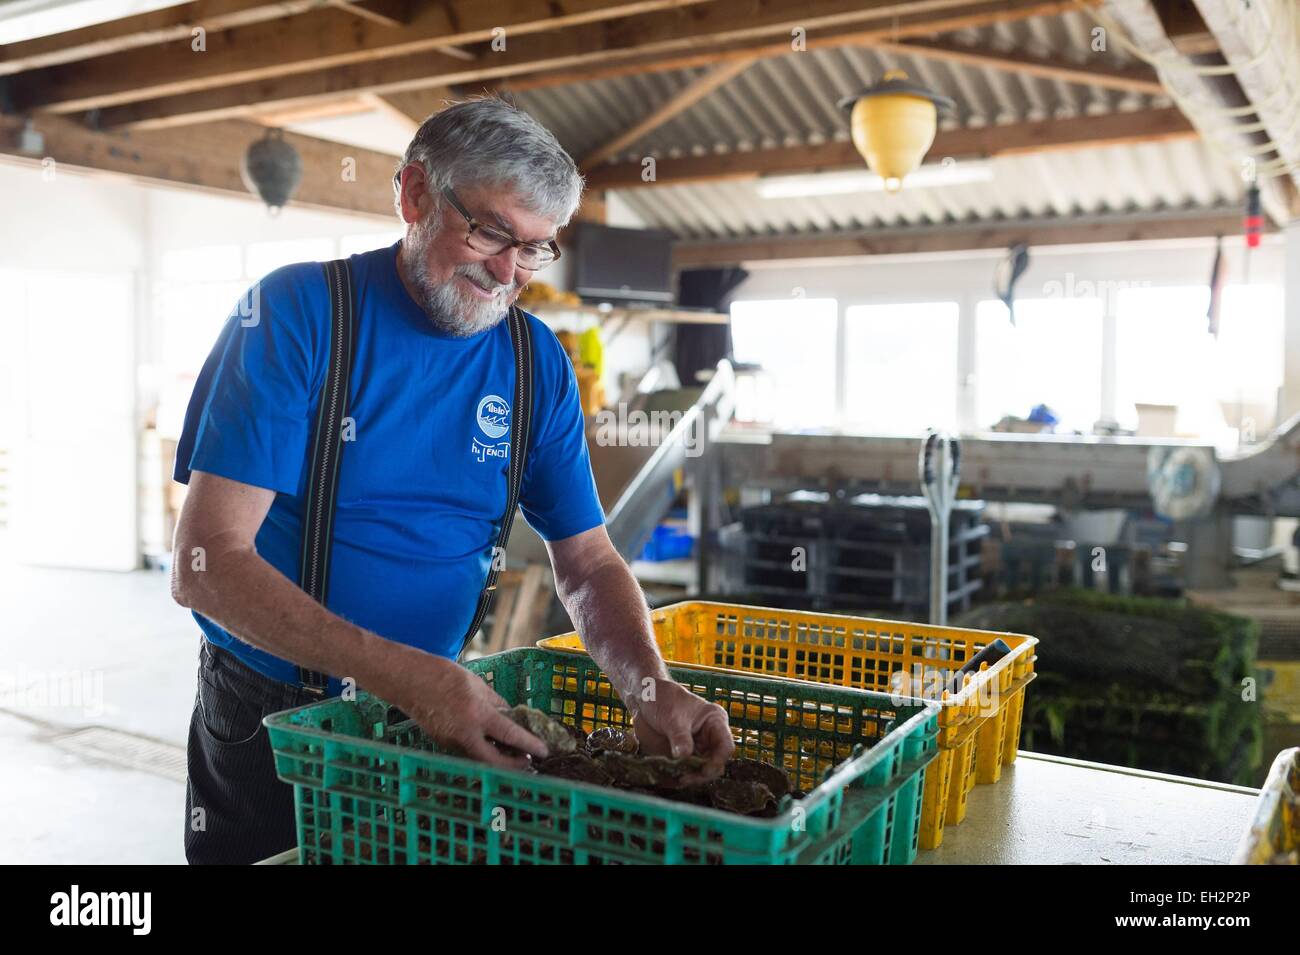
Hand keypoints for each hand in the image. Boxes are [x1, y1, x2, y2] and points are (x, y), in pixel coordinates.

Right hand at [386, 651, 548, 768]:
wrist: (408, 679)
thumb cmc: (443, 675)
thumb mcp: (477, 684)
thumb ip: (496, 703)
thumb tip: (511, 718)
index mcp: (477, 713)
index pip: (510, 735)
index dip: (530, 745)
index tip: (544, 752)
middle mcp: (465, 733)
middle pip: (495, 761)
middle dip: (514, 766)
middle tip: (528, 761)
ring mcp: (452, 741)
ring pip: (481, 759)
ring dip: (499, 759)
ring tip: (514, 753)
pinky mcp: (443, 743)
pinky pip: (469, 751)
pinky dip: (484, 751)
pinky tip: (492, 743)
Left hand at [629, 678, 734, 779]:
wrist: (645, 699)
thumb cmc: (664, 699)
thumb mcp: (672, 718)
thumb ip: (680, 737)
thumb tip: (684, 758)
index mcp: (715, 723)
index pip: (725, 747)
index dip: (717, 761)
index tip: (703, 771)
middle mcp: (709, 739)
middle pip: (714, 764)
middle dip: (701, 774)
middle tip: (684, 778)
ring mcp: (695, 750)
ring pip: (699, 772)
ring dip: (688, 777)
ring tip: (674, 778)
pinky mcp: (682, 757)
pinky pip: (683, 772)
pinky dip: (676, 777)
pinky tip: (666, 778)